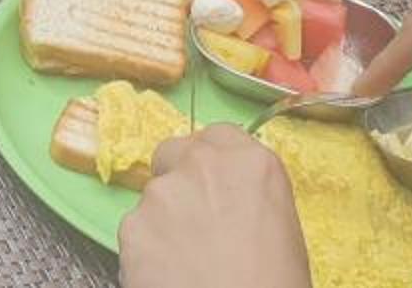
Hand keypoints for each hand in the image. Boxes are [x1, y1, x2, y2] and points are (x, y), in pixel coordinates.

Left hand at [116, 126, 310, 287]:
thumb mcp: (281, 228)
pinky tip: (169, 275)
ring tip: (186, 260)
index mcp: (251, 164)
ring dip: (164, 219)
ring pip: (153, 196)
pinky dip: (147, 250)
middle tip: (195, 220)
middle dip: (179, 178)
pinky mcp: (131, 227)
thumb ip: (248, 196)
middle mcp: (201, 165)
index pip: (219, 137)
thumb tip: (229, 199)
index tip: (216, 186)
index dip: (214, 163)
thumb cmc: (274, 283)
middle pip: (175, 153)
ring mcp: (161, 194)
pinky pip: (136, 232)